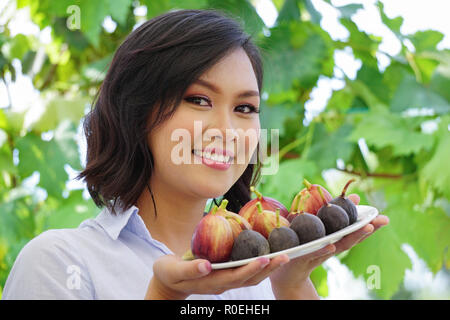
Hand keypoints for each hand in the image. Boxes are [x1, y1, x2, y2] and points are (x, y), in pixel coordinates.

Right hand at [145, 253, 288, 298]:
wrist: (167, 282)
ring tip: (284, 256)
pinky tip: (268, 254)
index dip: (251, 268)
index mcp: (212, 282)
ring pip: (251, 277)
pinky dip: (259, 264)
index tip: (265, 258)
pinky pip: (246, 271)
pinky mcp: (225, 275)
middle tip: (286, 256)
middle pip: (250, 278)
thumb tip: (206, 265)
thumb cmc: (168, 273)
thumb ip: (189, 269)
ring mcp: (225, 280)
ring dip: (268, 268)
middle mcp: (222, 283)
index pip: (236, 277)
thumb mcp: (173, 270)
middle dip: (268, 268)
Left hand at [269, 194, 388, 297]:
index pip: (354, 231)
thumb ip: (332, 214)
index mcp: (334, 239)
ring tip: (366, 228)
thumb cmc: (303, 247)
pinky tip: (332, 244)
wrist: (285, 272)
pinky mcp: (304, 259)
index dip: (370, 225)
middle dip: (367, 230)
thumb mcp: (316, 228)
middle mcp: (330, 247)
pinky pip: (315, 254)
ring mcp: (319, 254)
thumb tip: (353, 197)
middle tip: (382, 221)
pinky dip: (324, 250)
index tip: (385, 218)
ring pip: (338, 246)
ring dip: (353, 237)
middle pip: (351, 238)